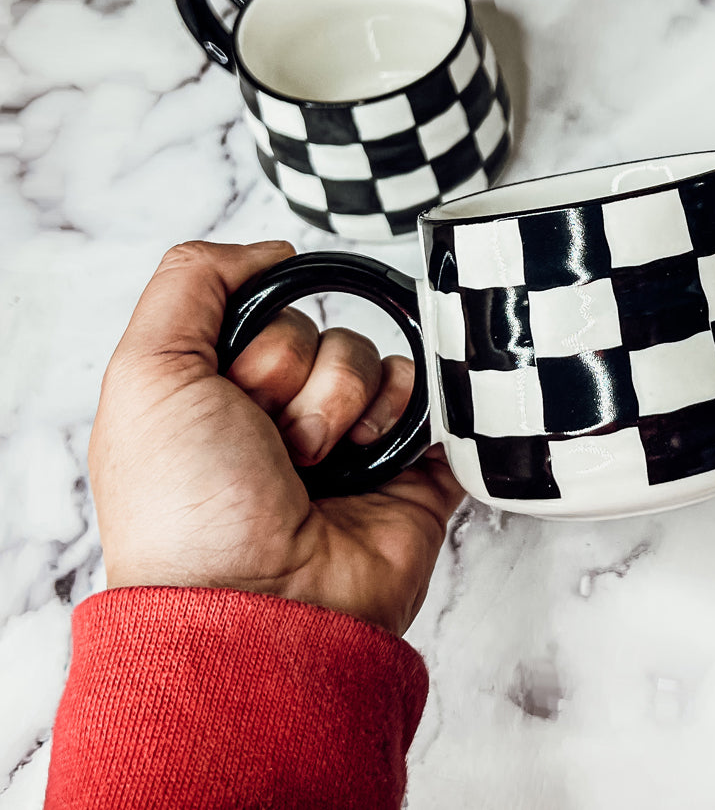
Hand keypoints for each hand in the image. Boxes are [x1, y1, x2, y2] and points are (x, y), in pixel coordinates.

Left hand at [89, 240, 464, 635]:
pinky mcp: (404, 465)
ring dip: (345, 404)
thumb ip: (190, 282)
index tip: (233, 393)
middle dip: (296, 379)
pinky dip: (406, 412)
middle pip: (319, 331)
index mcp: (218, 393)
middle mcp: (280, 414)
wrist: (263, 603)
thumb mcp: (148, 372)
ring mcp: (345, 440)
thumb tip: (271, 250)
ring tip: (319, 463)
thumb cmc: (192, 506)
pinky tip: (375, 451)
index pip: (262, 311)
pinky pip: (427, 396)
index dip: (256, 340)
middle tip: (272, 442)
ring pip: (372, 358)